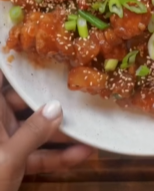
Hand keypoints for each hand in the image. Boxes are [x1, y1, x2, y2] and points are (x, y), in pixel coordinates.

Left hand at [0, 71, 92, 190]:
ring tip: (91, 125)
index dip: (17, 60)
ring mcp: (5, 140)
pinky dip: (57, 155)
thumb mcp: (8, 159)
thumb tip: (58, 108)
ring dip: (62, 132)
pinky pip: (37, 153)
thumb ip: (34, 133)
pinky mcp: (13, 160)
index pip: (2, 76)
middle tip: (79, 88)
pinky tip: (83, 154)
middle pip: (25, 100)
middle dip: (53, 97)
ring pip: (36, 128)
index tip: (42, 47)